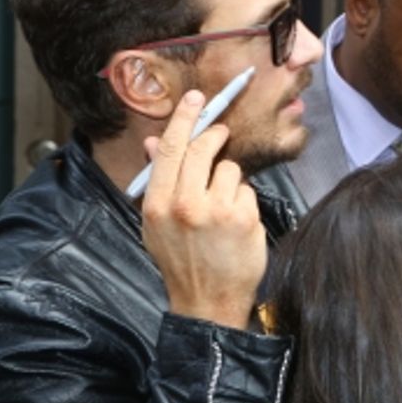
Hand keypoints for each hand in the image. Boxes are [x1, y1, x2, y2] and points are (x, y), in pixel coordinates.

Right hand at [140, 91, 266, 329]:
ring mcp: (216, 211)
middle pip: (201, 149)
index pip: (170, 149)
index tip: (196, 99)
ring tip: (222, 208)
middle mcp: (184, 205)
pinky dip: (244, 200)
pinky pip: (247, 190)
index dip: (184, 119)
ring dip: (229, 180)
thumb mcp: (158, 224)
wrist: (206, 303)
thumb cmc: (182, 260)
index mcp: (156, 204)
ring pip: (229, 169)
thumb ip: (158, 181)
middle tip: (220, 132)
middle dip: (213, 135)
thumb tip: (154, 143)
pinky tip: (236, 223)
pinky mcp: (244, 218)